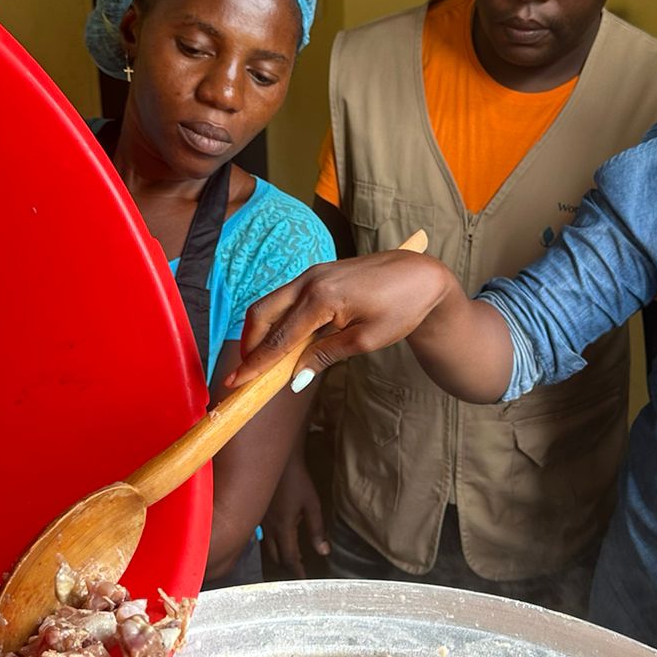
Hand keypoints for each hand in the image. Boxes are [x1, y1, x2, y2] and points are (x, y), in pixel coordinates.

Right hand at [228, 251, 454, 388]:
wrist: (422, 276)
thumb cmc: (401, 308)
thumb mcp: (365, 340)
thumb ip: (325, 356)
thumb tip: (295, 379)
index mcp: (321, 297)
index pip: (279, 338)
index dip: (256, 364)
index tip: (235, 383)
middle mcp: (309, 280)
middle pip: (262, 314)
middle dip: (249, 346)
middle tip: (243, 375)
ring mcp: (312, 273)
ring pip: (270, 304)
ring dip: (260, 332)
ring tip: (260, 362)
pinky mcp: (318, 274)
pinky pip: (286, 298)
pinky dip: (276, 321)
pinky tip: (281, 342)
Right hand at [260, 450, 327, 577]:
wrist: (277, 459)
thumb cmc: (298, 480)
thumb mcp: (312, 505)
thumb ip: (317, 530)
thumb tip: (323, 551)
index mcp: (284, 527)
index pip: (289, 558)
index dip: (297, 571)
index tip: (303, 580)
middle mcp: (269, 528)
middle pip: (276, 556)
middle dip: (286, 565)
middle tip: (297, 570)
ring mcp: (260, 521)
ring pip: (266, 547)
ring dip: (277, 555)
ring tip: (287, 559)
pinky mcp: (257, 514)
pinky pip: (260, 536)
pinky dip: (269, 543)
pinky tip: (274, 541)